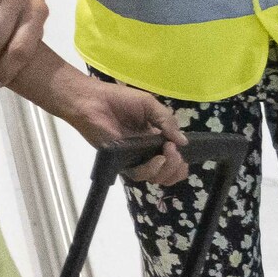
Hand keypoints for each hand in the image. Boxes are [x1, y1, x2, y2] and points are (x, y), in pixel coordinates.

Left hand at [61, 74, 187, 186]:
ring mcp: (133, 158)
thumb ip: (167, 121)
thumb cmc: (119, 99)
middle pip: (167, 172)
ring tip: (165, 155)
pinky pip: (138, 174)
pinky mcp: (120, 162)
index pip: (173, 159)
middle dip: (176, 166)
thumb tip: (184, 142)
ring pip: (155, 177)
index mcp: (154, 138)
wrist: (93, 100)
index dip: (181, 161)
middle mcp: (146, 151)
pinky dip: (151, 170)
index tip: (182, 151)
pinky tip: (156, 159)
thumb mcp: (150, 105)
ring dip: (166, 169)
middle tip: (172, 151)